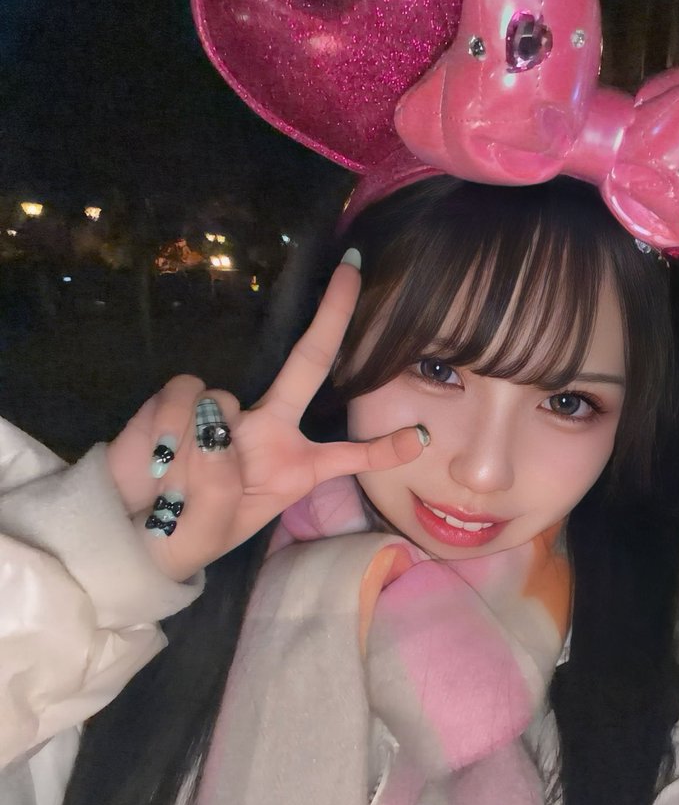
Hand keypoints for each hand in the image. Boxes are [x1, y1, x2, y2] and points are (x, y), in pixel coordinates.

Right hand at [106, 257, 423, 580]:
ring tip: (174, 483)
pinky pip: (184, 397)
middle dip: (332, 316)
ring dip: (194, 448)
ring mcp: (226, 410)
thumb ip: (220, 482)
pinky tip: (155, 457)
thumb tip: (213, 426)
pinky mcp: (181, 399)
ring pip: (222, 400)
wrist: (130, 532)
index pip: (348, 455)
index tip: (422, 436)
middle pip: (310, 365)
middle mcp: (268, 429)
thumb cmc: (184, 536)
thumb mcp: (214, 528)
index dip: (384, 448)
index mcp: (293, 467)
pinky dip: (166, 428)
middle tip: (352, 268)